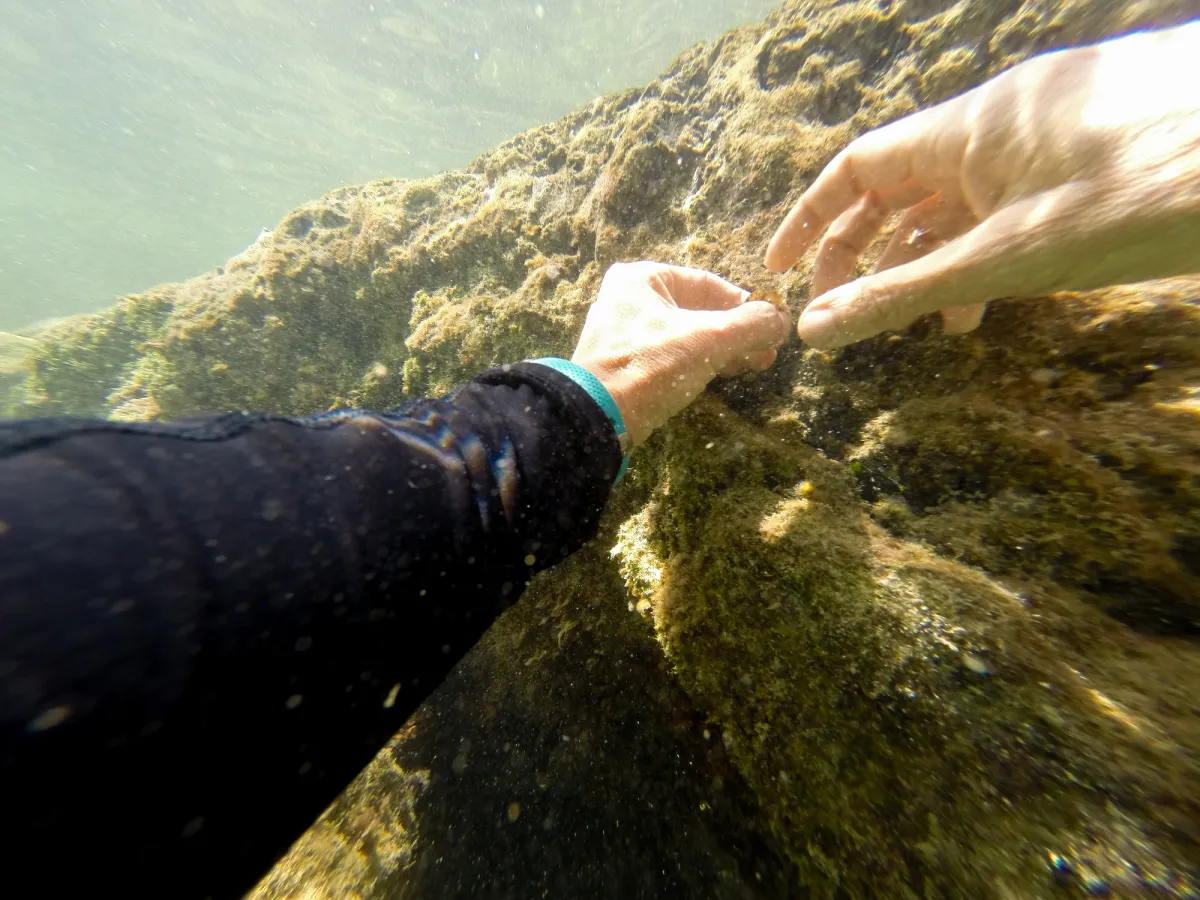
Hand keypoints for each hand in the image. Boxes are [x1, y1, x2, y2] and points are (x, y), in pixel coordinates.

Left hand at [572, 262, 789, 445]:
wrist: (598, 418)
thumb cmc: (651, 366)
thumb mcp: (709, 339)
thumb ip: (751, 324)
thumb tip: (780, 320)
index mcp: (643, 278)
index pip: (709, 284)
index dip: (746, 304)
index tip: (773, 325)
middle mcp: (631, 298)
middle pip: (700, 310)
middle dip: (738, 332)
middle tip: (769, 351)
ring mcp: (626, 333)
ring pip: (688, 335)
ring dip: (724, 349)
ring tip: (757, 364)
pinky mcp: (628, 364)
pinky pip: (673, 355)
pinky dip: (701, 362)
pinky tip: (727, 374)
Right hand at [765, 21, 1199, 348]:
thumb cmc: (1142, 198)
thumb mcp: (1006, 259)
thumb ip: (901, 296)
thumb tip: (814, 329)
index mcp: (967, 132)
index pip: (857, 167)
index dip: (811, 219)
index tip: (781, 269)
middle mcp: (999, 125)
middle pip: (902, 187)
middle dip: (867, 252)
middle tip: (846, 312)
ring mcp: (1046, 139)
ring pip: (959, 202)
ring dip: (930, 262)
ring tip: (931, 327)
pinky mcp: (1087, 160)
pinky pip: (1009, 204)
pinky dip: (984, 251)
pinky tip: (990, 301)